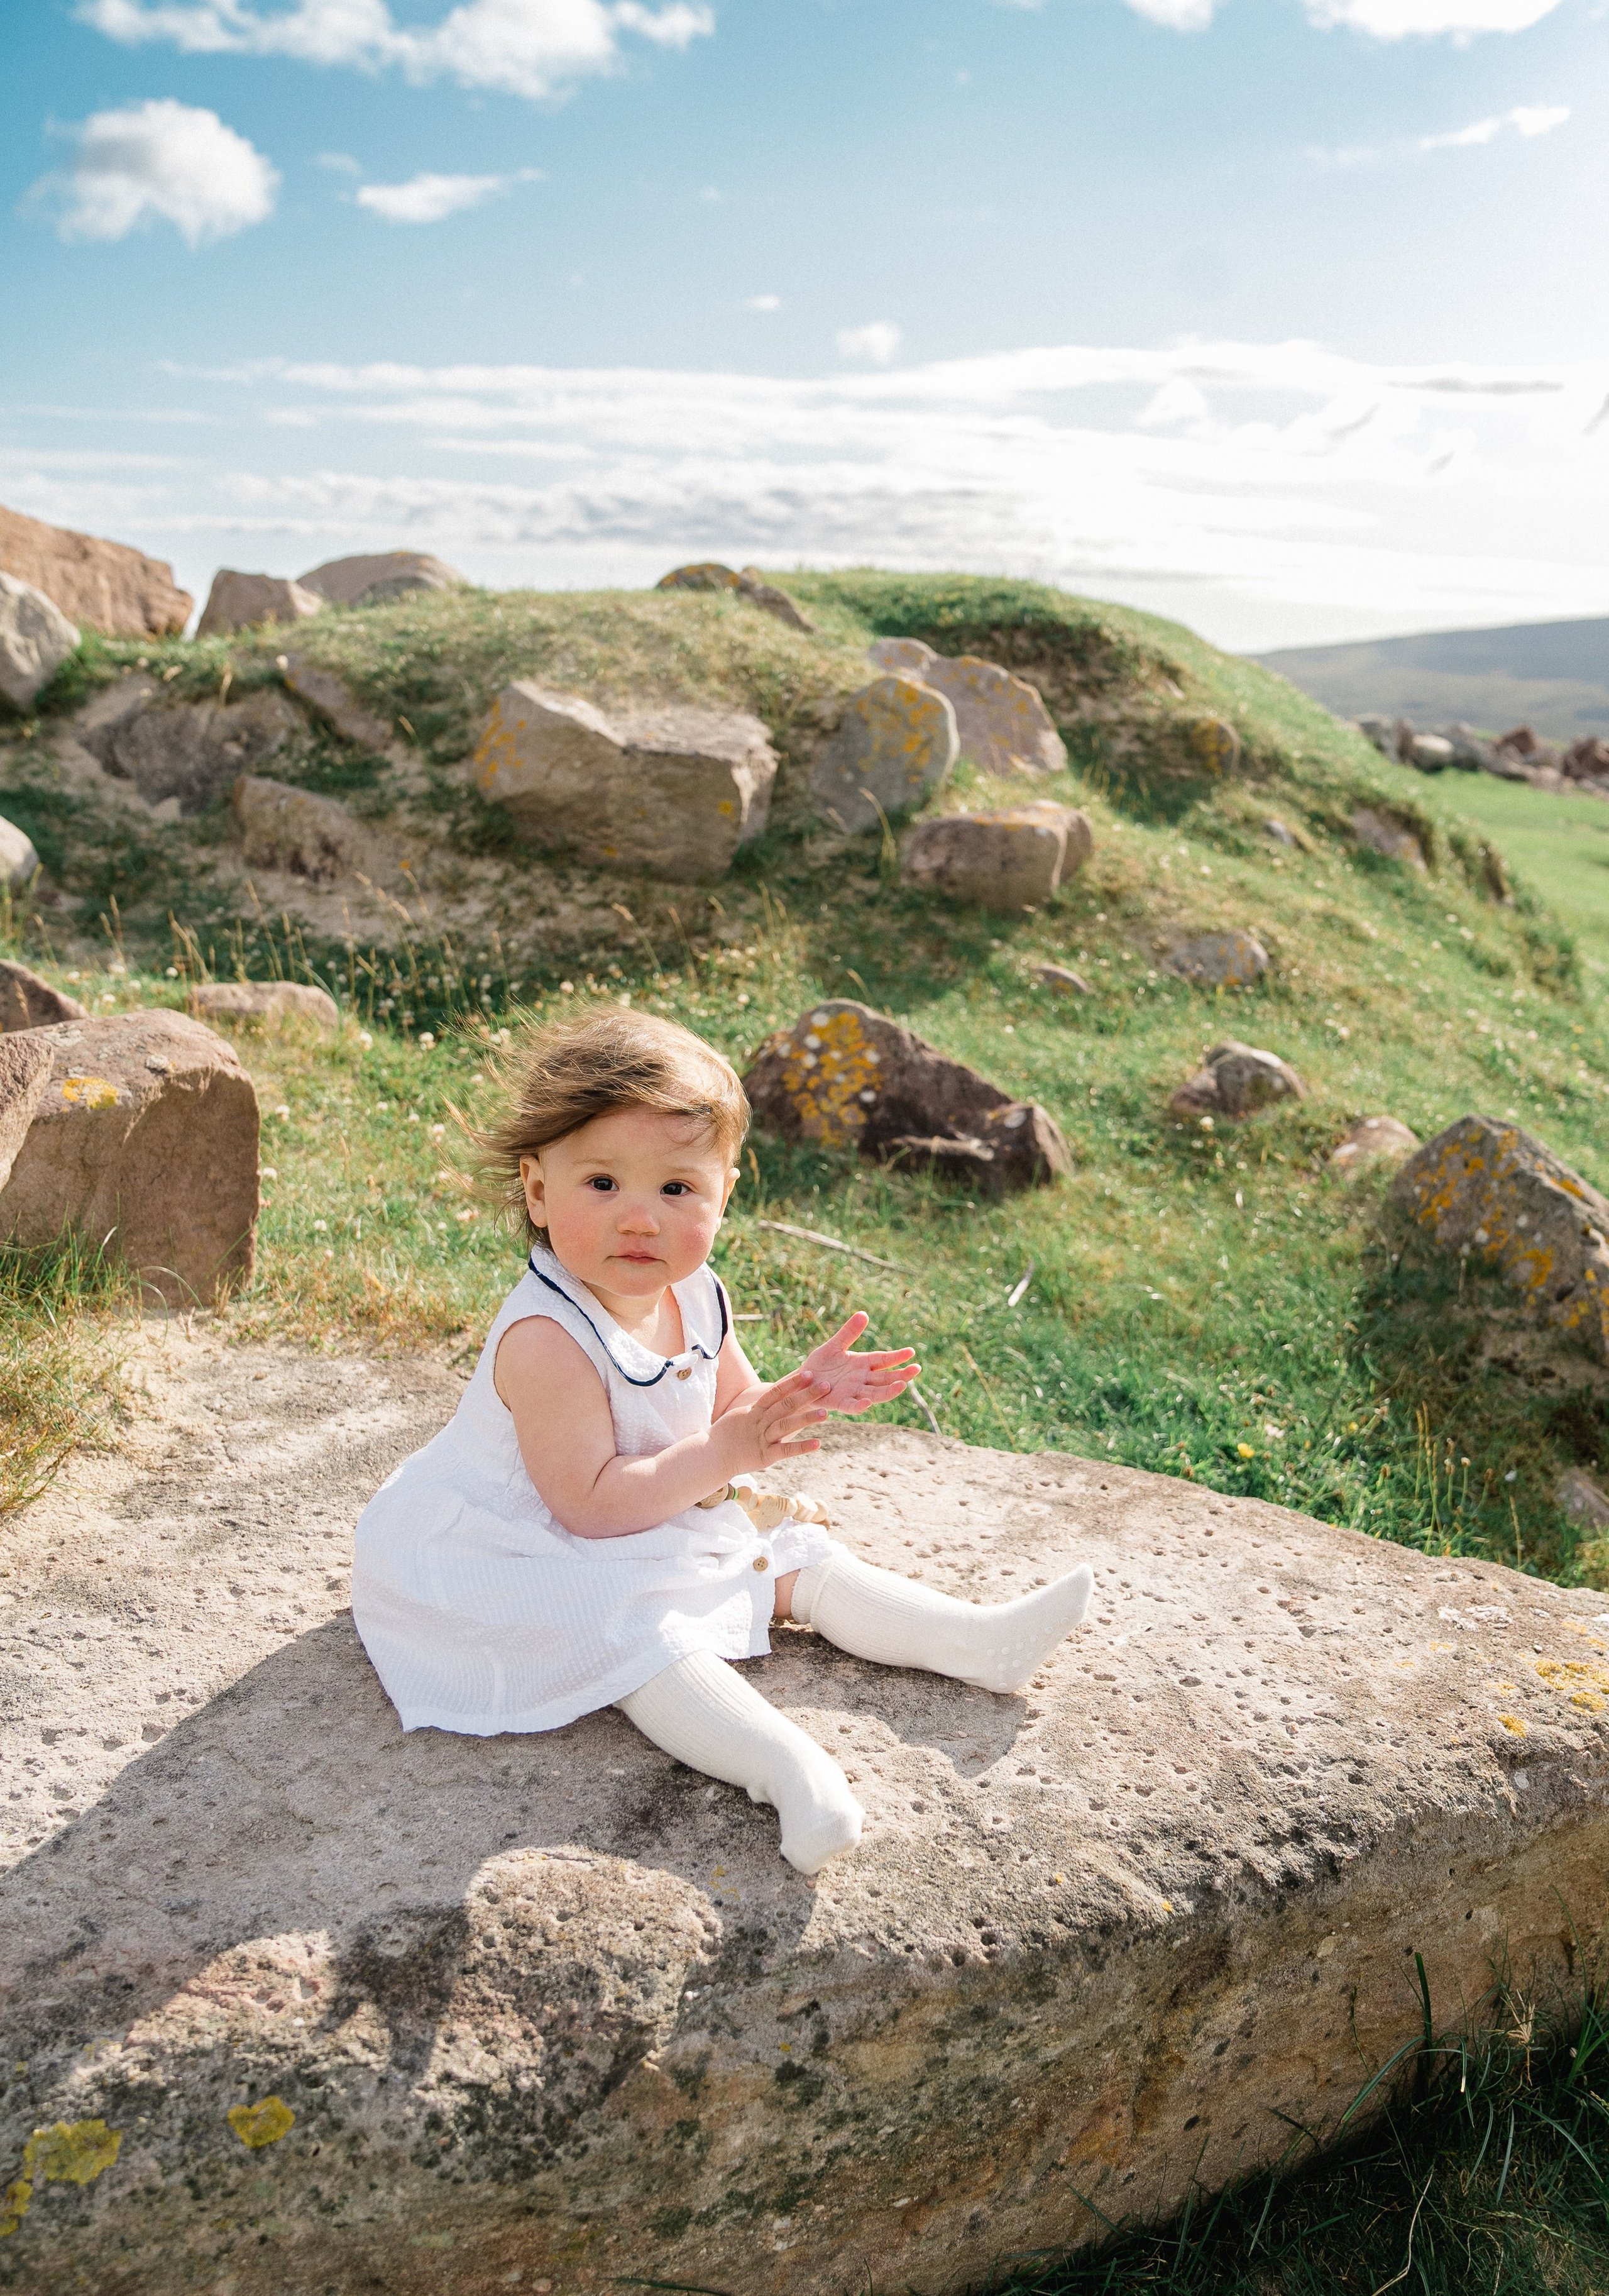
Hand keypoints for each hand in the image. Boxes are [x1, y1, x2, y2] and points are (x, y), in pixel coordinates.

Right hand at [721, 1369, 830, 1471]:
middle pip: (785, 1405)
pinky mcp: (765, 1456)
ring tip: (826, 1413)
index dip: (792, 1383)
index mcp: (754, 1411)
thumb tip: (772, 1398)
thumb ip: (757, 1408)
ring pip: (786, 1425)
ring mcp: (762, 1439)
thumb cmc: (726, 1436)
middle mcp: (759, 1422)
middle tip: (826, 1386)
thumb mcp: (741, 1416)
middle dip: (806, 1395)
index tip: (808, 1374)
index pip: (775, 1392)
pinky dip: (801, 1447)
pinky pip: (785, 1451)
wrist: (711, 1456)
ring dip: (806, 1418)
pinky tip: (818, 1443)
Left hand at [800, 1313, 919, 1416]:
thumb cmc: (820, 1365)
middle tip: (916, 1369)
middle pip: (885, 1378)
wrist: (802, 1383)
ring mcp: (852, 1392)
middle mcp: (861, 1379)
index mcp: (862, 1364)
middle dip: (901, 1375)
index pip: (883, 1360)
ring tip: (901, 1386)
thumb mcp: (834, 1345)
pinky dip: (859, 1405)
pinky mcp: (839, 1402)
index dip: (897, 1357)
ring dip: (888, 1391)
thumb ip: (848, 1333)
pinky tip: (867, 1402)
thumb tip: (864, 1314)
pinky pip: (851, 1406)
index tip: (911, 1352)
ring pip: (875, 1393)